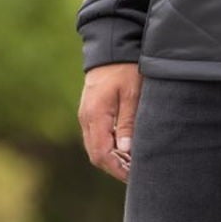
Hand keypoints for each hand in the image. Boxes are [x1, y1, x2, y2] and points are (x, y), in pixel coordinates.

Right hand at [78, 61, 141, 182]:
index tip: (133, 175)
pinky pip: (96, 136)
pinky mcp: (90, 111)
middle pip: (96, 154)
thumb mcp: (131, 93)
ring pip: (94, 146)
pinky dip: (107, 145)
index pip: (102, 153)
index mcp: (96, 116)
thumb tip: (125, 151)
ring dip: (110, 157)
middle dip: (113, 166)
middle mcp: (86, 119)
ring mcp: (86, 115)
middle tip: (134, 172)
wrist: (110, 46)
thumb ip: (127, 122)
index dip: (116, 168)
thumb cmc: (125, 68)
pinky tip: (123, 146)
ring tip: (131, 162)